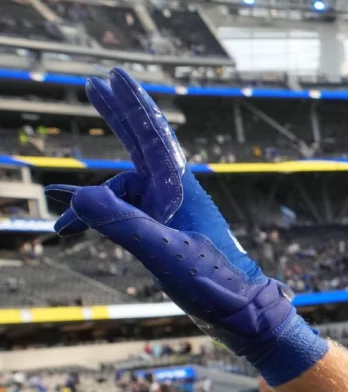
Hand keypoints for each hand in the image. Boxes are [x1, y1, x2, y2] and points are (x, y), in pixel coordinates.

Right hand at [44, 69, 327, 385]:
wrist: (245, 314)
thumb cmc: (214, 283)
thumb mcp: (162, 254)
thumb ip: (123, 225)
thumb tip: (81, 197)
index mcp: (179, 190)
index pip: (150, 136)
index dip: (129, 105)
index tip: (110, 77)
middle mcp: (176, 193)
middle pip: (139, 145)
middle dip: (116, 117)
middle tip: (95, 86)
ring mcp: (172, 211)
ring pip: (121, 192)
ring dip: (89, 206)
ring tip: (59, 233)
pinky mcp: (169, 230)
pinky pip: (126, 213)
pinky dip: (100, 219)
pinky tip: (73, 233)